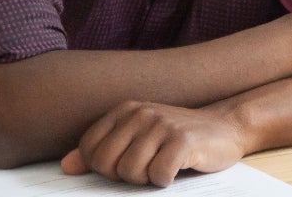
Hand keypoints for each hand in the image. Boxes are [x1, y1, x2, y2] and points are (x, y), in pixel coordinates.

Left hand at [60, 101, 244, 186]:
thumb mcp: (136, 139)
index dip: (104, 168)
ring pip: (131, 172)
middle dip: (124, 176)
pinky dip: (166, 181)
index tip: (126, 164)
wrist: (225, 128)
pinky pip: (158, 176)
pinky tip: (177, 169)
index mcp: (125, 110)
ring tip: (162, 167)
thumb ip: (101, 151)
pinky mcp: (183, 140)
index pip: (89, 149)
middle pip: (107, 164)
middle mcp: (141, 112)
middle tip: (147, 168)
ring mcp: (163, 124)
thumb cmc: (176, 139)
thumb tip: (66, 167)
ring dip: (147, 179)